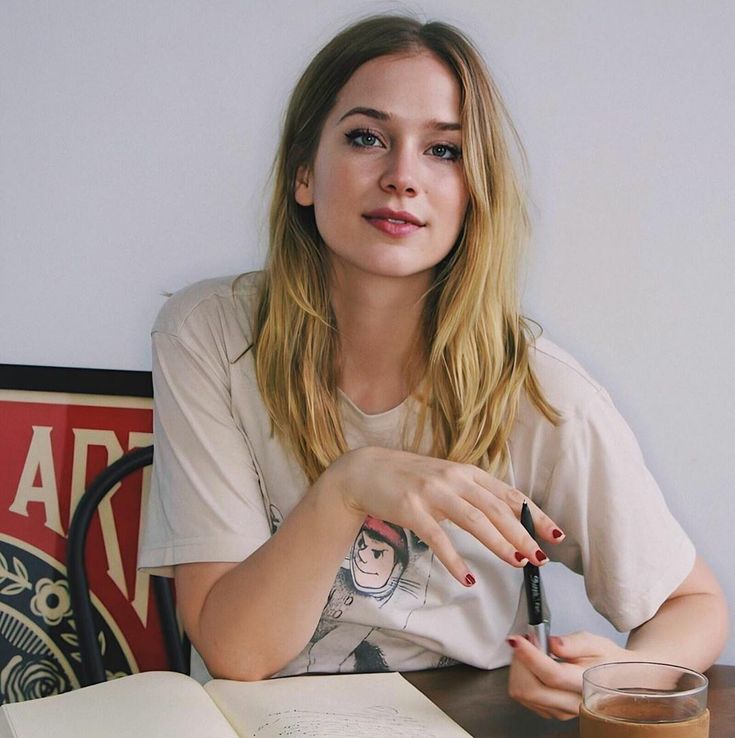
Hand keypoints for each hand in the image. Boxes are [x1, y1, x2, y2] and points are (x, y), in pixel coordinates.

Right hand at [321, 446, 563, 585]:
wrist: (366, 470)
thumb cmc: (410, 479)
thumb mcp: (446, 481)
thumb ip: (473, 496)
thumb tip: (508, 522)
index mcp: (467, 472)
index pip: (509, 495)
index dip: (534, 515)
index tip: (555, 535)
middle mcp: (453, 478)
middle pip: (496, 508)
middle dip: (522, 534)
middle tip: (540, 557)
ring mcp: (432, 492)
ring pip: (473, 519)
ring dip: (498, 543)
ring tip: (517, 562)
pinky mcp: (411, 509)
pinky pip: (437, 537)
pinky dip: (454, 559)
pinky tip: (467, 577)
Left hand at [506, 631, 630, 719]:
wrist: (617, 680)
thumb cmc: (606, 660)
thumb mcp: (594, 643)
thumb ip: (573, 643)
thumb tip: (552, 643)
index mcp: (585, 685)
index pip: (551, 675)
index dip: (530, 655)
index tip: (518, 639)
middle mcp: (572, 703)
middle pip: (530, 690)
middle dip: (520, 661)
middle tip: (526, 641)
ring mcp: (560, 711)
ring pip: (523, 695)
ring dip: (519, 669)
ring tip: (531, 651)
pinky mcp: (550, 711)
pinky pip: (524, 698)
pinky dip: (521, 677)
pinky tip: (531, 664)